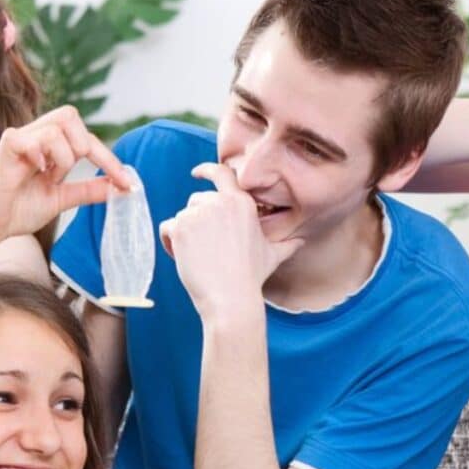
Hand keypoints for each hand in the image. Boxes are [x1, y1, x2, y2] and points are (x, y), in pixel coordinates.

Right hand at [0, 106, 131, 255]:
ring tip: (49, 177)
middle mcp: (35, 137)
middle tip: (75, 174)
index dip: (108, 158)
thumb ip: (87, 190)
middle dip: (85, 146)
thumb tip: (119, 187)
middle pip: (70, 115)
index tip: (126, 182)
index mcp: (49, 146)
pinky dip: (40, 153)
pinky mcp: (5, 151)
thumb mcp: (60, 199)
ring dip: (63, 156)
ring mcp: (20, 142)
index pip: (86, 137)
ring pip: (56, 127)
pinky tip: (38, 171)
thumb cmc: (16, 210)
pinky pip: (28, 138)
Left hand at [158, 163, 303, 321]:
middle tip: (204, 248)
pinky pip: (167, 228)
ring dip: (183, 234)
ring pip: (182, 216)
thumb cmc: (251, 278)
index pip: (222, 174)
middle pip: (196, 200)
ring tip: (197, 258)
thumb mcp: (272, 256)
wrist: (230, 298)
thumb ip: (286, 245)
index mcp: (241, 203)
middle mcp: (219, 202)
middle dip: (196, 220)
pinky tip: (181, 258)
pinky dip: (170, 242)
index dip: (206, 170)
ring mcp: (198, 213)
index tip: (196, 173)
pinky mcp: (181, 226)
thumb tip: (301, 242)